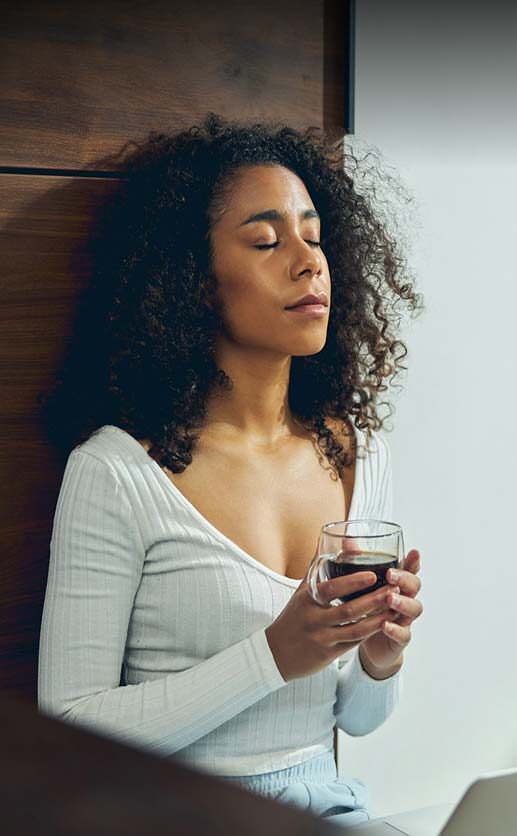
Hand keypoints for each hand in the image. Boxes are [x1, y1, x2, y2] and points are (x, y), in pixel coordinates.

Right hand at [265, 561, 402, 682]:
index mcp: (307, 599)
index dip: (353, 582)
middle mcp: (314, 618)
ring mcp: (321, 637)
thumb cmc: (293, 617)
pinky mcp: (328, 654)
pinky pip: (353, 644)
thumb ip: (315, 567)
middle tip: (393, 588)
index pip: (331, 588)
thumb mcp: (300, 592)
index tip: (373, 575)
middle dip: (373, 599)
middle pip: (348, 609)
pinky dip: (369, 634)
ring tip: (395, 607)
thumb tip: (324, 538)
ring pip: (355, 629)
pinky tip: (384, 625)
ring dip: (377, 619)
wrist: (276, 653)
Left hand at [359, 549, 422, 675]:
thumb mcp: (363, 585)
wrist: (369, 642)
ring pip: (414, 608)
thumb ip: (358, 563)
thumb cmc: (367, 607)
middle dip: (404, 579)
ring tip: (389, 599)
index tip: (413, 552)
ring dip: (402, 602)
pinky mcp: (400, 638)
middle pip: (414, 586)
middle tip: (390, 575)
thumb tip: (347, 540)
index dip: (413, 561)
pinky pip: (403, 634)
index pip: (410, 569)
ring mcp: (405, 619)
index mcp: (398, 584)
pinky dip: (395, 629)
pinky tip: (385, 625)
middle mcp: (406, 599)